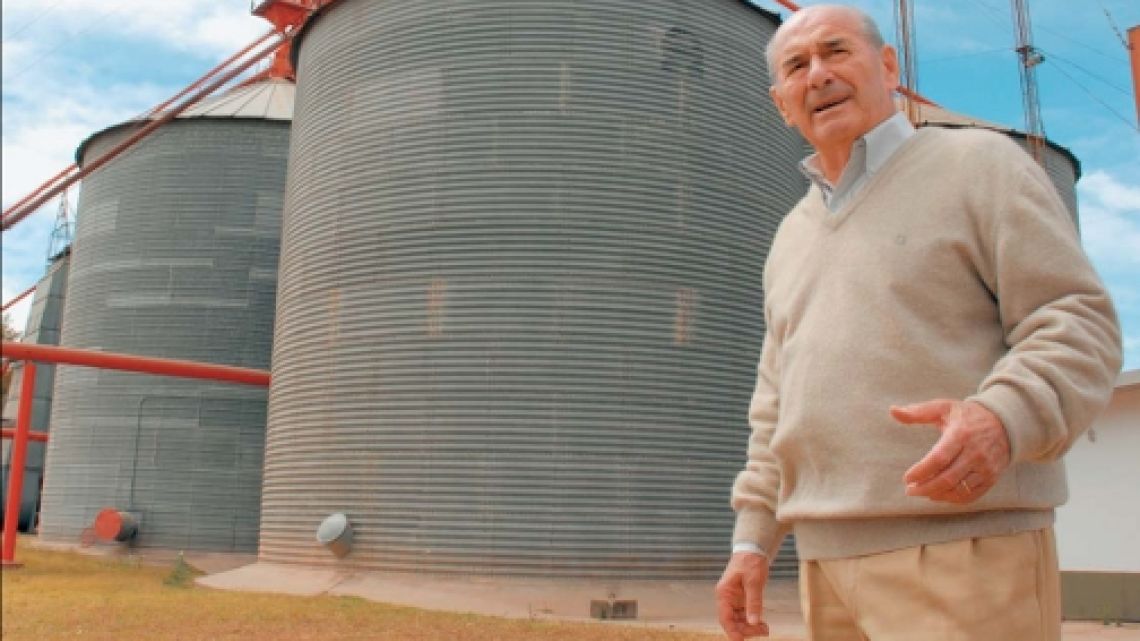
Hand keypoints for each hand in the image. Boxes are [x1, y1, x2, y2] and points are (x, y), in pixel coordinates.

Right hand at [715, 552, 770, 639]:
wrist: (753, 550)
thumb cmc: (750, 562)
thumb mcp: (754, 582)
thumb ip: (754, 602)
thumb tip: (754, 621)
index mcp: (724, 593)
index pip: (724, 617)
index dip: (731, 631)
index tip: (740, 640)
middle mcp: (726, 598)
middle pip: (732, 621)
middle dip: (745, 629)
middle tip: (763, 631)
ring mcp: (733, 599)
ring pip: (738, 620)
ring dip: (750, 627)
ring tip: (765, 629)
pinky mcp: (741, 599)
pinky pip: (744, 615)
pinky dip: (752, 620)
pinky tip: (762, 623)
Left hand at [891, 399, 1010, 503]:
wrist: (1005, 422)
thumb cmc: (967, 415)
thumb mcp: (943, 407)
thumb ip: (917, 412)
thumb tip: (893, 411)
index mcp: (961, 434)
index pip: (939, 458)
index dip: (921, 471)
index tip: (906, 478)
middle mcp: (976, 453)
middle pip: (947, 478)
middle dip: (925, 487)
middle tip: (909, 490)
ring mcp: (986, 467)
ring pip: (959, 489)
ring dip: (937, 495)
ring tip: (921, 492)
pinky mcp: (992, 478)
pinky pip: (971, 495)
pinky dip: (953, 499)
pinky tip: (939, 495)